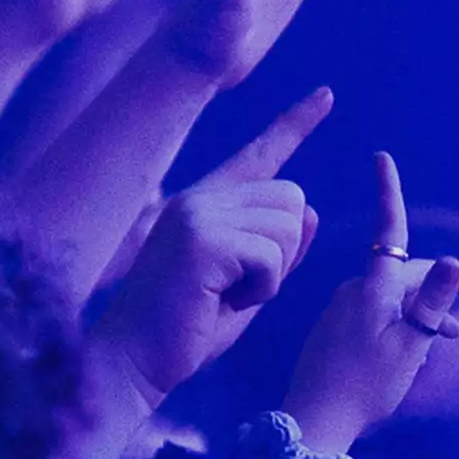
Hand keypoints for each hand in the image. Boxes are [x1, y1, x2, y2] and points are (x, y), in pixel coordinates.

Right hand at [97, 88, 333, 405]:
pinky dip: (259, 290)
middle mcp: (199, 197)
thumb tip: (310, 210)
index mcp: (205, 205)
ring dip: (270, 275)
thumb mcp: (243, 289)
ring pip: (287, 225)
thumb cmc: (184, 334)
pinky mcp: (201, 238)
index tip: (326, 95)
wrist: (132, 362)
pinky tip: (219, 301)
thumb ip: (276, 251)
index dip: (295, 124)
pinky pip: (271, 256)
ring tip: (223, 295)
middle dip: (283, 253)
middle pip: (292, 198)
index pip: (260, 156)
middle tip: (237, 287)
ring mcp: (197, 212)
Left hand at [283, 152, 458, 451]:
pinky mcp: (336, 332)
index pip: (389, 231)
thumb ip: (432, 304)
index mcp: (372, 290)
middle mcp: (355, 292)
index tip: (381, 158)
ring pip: (396, 299)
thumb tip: (453, 260)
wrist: (313, 422)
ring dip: (429, 309)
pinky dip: (406, 323)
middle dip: (448, 279)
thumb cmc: (365, 388)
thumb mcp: (410, 347)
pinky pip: (379, 316)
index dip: (389, 192)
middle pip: (408, 274)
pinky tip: (419, 348)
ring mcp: (343, 312)